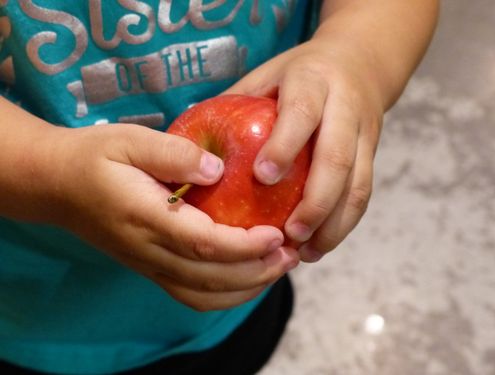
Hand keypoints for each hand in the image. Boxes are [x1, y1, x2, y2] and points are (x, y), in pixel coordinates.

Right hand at [40, 124, 297, 310]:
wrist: (56, 184)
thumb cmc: (94, 157)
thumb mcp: (130, 140)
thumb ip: (174, 152)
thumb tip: (218, 169)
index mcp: (145, 217)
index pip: (204, 243)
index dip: (245, 246)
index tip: (278, 234)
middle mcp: (148, 250)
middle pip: (209, 278)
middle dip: (257, 272)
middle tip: (292, 254)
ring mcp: (148, 263)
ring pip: (202, 295)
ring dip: (245, 288)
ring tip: (278, 267)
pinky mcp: (149, 266)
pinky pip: (190, 294)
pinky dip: (224, 294)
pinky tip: (247, 277)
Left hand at [225, 36, 383, 262]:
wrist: (360, 63)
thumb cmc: (298, 75)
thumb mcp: (266, 75)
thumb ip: (236, 103)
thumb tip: (190, 145)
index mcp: (313, 81)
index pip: (302, 113)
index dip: (284, 146)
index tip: (262, 178)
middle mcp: (345, 107)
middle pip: (337, 158)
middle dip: (315, 201)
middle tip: (289, 234)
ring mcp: (365, 134)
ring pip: (358, 184)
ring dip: (333, 224)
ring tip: (306, 252)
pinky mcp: (372, 155)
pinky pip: (363, 194)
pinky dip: (343, 225)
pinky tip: (320, 246)